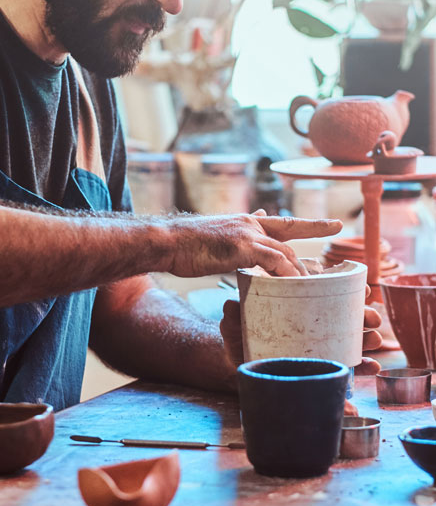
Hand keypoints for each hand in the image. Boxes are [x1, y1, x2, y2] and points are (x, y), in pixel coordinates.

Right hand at [166, 211, 341, 277]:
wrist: (169, 242)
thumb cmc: (188, 243)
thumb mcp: (218, 234)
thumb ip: (240, 232)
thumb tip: (257, 220)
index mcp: (246, 222)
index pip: (284, 222)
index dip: (309, 224)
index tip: (331, 224)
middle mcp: (250, 224)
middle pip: (290, 233)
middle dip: (316, 233)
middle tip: (336, 239)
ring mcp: (247, 234)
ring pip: (284, 251)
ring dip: (300, 268)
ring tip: (315, 284)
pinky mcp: (242, 247)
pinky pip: (273, 261)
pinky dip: (285, 273)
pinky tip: (294, 284)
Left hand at [220, 297, 382, 388]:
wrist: (236, 361)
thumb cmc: (239, 335)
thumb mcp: (236, 321)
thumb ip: (233, 314)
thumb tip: (230, 306)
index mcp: (295, 307)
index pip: (325, 296)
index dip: (347, 293)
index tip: (364, 291)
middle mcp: (310, 325)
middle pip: (343, 318)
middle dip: (363, 317)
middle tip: (373, 318)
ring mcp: (315, 347)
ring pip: (348, 342)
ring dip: (366, 340)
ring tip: (376, 340)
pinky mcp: (315, 368)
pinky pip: (341, 368)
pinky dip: (359, 368)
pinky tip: (372, 366)